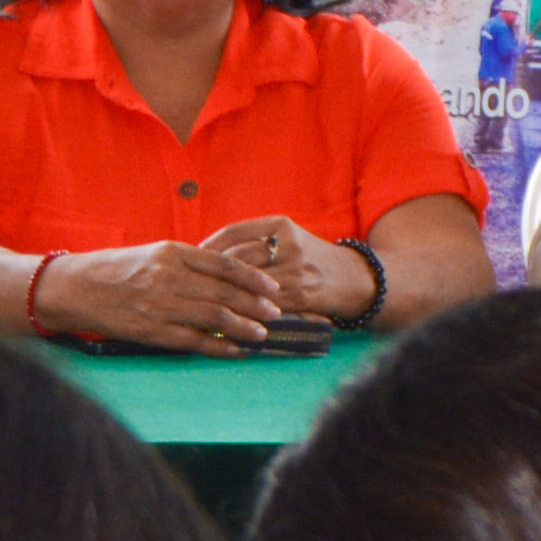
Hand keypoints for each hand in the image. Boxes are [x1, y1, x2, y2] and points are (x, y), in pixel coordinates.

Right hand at [38, 241, 285, 353]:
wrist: (76, 288)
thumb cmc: (116, 269)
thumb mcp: (152, 254)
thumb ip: (186, 263)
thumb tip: (224, 277)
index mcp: (172, 252)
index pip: (223, 264)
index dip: (252, 277)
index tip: (272, 287)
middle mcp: (169, 277)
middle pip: (224, 292)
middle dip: (255, 304)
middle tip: (276, 313)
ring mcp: (160, 306)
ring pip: (213, 318)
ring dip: (242, 327)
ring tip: (262, 334)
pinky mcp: (151, 331)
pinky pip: (193, 341)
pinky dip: (218, 347)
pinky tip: (235, 351)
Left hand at [198, 216, 374, 322]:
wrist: (353, 279)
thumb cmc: (309, 258)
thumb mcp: (286, 238)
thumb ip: (253, 241)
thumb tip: (205, 254)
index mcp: (280, 224)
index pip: (234, 232)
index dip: (208, 246)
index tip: (189, 258)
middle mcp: (288, 243)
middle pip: (237, 257)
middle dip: (210, 273)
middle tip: (188, 283)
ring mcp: (294, 270)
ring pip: (248, 283)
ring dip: (223, 294)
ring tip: (200, 301)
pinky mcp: (300, 295)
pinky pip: (263, 304)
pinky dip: (243, 311)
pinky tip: (225, 316)